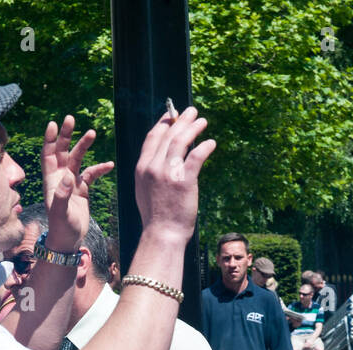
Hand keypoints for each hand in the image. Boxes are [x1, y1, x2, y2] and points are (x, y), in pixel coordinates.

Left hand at [42, 116, 115, 249]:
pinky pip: (91, 174)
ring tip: (92, 132)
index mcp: (51, 180)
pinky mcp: (82, 189)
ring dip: (83, 146)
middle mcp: (60, 178)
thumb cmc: (61, 228)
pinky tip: (110, 165)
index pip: (48, 155)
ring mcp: (71, 183)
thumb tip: (69, 177)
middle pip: (61, 151)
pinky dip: (99, 168)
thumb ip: (62, 195)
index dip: (49, 139)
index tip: (53, 124)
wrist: (68, 240)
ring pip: (77, 159)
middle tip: (70, 118)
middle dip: (65, 135)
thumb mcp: (60, 212)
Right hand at [134, 106, 216, 243]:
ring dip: (193, 127)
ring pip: (180, 141)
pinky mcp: (184, 180)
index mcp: (141, 168)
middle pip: (168, 135)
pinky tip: (211, 143)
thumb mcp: (144, 190)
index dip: (163, 123)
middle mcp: (153, 167)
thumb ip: (151, 173)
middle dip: (181, 120)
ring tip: (202, 121)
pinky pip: (196, 156)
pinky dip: (204, 147)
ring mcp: (168, 173)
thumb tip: (163, 159)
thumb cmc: (156, 216)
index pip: (152, 137)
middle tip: (192, 111)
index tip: (172, 116)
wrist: (162, 234)